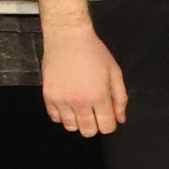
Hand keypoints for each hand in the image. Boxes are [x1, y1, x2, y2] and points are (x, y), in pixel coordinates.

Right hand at [41, 19, 126, 135]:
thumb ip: (120, 97)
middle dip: (95, 125)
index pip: (106, 127)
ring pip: (70, 127)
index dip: (110, 124)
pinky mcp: (48, 97)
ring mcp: (62, 100)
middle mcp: (79, 101)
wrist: (68, 37)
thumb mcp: (114, 70)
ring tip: (81, 106)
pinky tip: (68, 102)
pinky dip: (62, 115)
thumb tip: (120, 118)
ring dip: (78, 121)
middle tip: (95, 111)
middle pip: (88, 131)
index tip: (108, 117)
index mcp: (98, 95)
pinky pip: (55, 118)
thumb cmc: (93, 51)